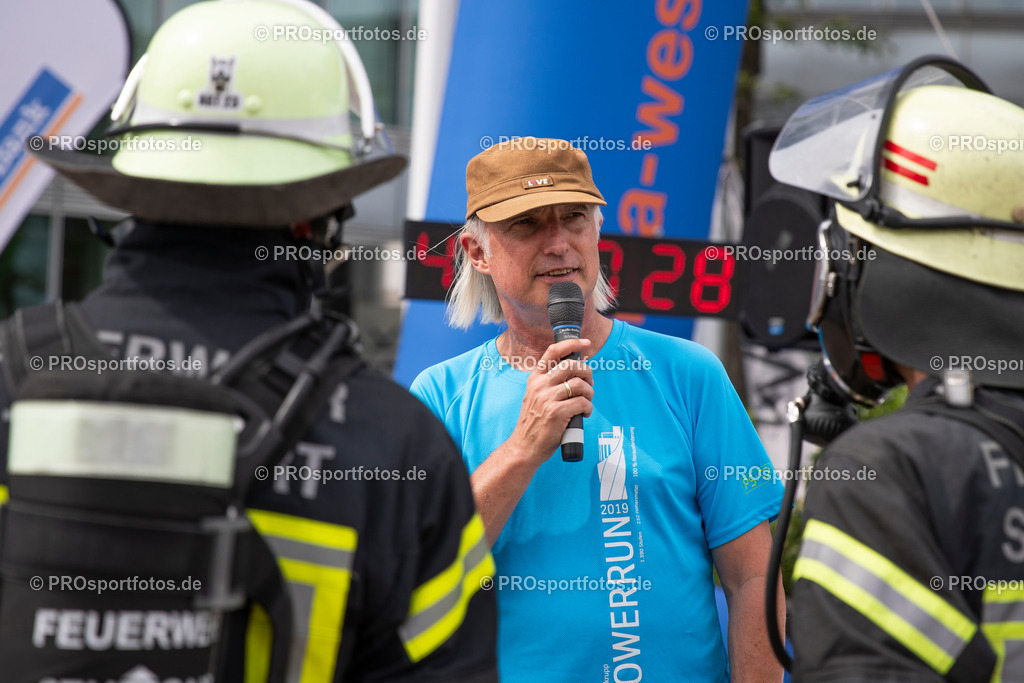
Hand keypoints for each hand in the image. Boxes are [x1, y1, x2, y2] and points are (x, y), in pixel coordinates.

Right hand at [507, 338, 593, 465]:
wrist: (525, 446)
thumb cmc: (535, 422)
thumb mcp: (535, 396)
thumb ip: (549, 383)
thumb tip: (574, 371)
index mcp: (535, 378)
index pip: (553, 351)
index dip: (572, 343)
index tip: (585, 343)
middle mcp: (540, 385)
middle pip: (572, 365)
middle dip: (587, 372)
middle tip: (589, 382)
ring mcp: (548, 398)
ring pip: (580, 384)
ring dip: (590, 392)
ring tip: (587, 401)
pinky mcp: (557, 412)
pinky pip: (582, 402)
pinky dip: (588, 407)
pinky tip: (585, 413)